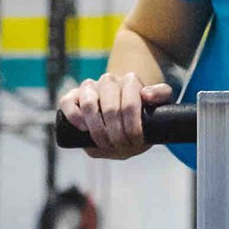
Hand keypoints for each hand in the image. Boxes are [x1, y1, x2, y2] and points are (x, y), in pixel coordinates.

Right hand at [58, 74, 173, 159]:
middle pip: (110, 109)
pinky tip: (84, 129)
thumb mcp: (159, 103)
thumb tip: (146, 95)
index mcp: (130, 81)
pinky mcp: (73, 96)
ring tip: (105, 143)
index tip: (137, 142)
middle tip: (121, 147)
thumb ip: (161, 95)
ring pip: (88, 103)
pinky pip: (67, 102)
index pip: (130, 104)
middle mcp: (108, 81)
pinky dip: (73, 116)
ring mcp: (89, 87)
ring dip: (97, 129)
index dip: (133, 128)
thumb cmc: (143, 110)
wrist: (124, 112)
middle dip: (116, 134)